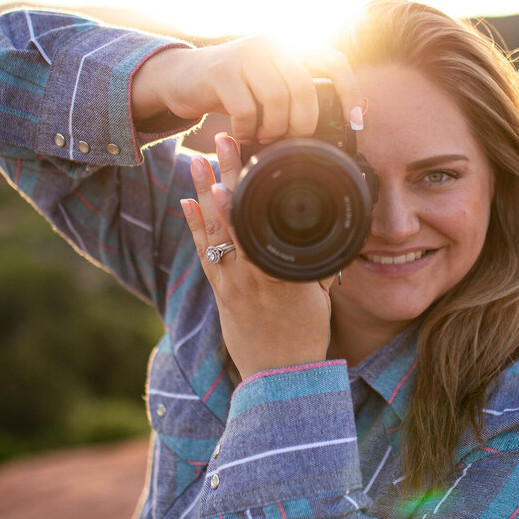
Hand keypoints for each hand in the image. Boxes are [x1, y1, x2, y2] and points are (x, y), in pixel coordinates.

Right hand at [132, 34, 362, 145]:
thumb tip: (354, 112)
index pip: (335, 61)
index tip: (355, 122)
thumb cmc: (237, 87)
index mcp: (291, 44)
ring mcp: (245, 55)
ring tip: (267, 137)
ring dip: (275, 129)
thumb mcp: (273, 81)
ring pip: (277, 99)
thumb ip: (304, 90)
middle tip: (295, 139)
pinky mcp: (221, 73)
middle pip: (304, 88)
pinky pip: (246, 110)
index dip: (351, 92)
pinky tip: (244, 135)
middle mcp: (271, 43)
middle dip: (304, 123)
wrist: (183, 77)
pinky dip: (248, 130)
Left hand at [182, 137, 334, 380]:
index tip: (246, 159)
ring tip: (199, 162)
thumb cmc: (305, 337)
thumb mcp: (321, 297)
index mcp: (281, 273)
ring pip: (215, 232)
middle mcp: (252, 275)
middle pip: (235, 217)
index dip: (248, 191)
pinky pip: (205, 254)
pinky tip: (187, 202)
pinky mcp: (221, 293)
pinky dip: (195, 227)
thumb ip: (320, 266)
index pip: (260, 222)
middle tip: (221, 142)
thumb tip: (331, 240)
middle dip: (227, 176)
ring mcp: (232, 284)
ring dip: (205, 194)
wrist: (280, 377)